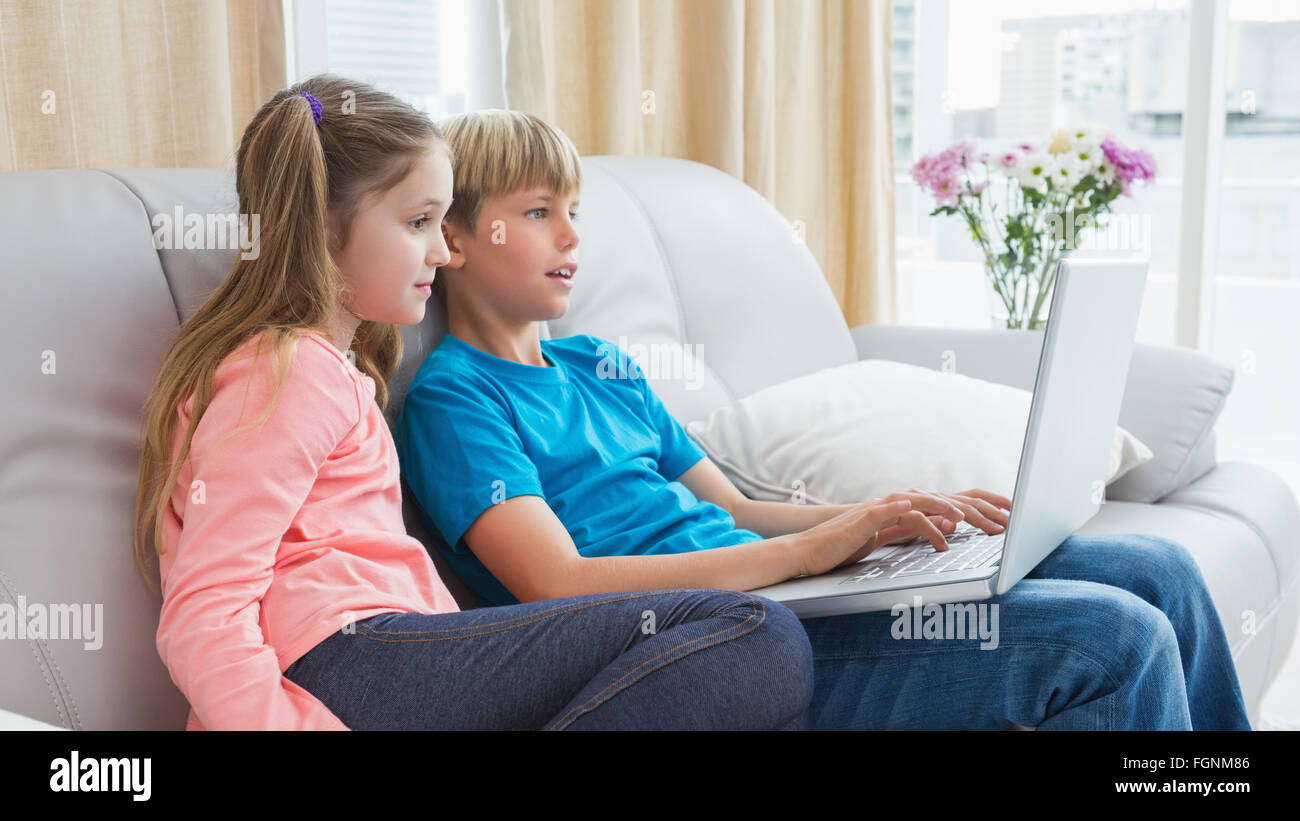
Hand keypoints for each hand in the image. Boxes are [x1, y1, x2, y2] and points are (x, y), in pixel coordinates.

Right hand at [794, 491, 974, 577]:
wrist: (807, 552)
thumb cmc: (839, 549)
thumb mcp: (878, 541)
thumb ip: (902, 533)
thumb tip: (929, 533)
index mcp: (890, 513)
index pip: (927, 506)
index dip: (952, 509)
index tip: (976, 520)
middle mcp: (884, 507)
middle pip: (926, 500)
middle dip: (955, 507)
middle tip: (978, 519)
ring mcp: (872, 512)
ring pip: (911, 502)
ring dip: (937, 507)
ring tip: (957, 516)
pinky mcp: (860, 521)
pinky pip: (883, 510)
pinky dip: (899, 506)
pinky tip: (913, 505)